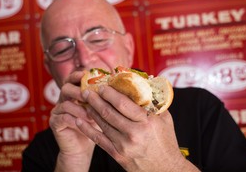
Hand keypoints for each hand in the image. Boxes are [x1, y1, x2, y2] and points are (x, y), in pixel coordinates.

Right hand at [49, 71, 95, 171]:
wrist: (82, 147)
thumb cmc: (94, 126)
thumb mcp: (100, 110)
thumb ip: (103, 98)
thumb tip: (118, 86)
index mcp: (73, 93)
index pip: (73, 79)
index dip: (79, 75)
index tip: (88, 75)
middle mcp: (63, 99)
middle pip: (65, 88)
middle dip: (78, 91)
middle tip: (88, 95)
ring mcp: (57, 111)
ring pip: (65, 104)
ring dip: (79, 108)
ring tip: (91, 114)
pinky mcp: (54, 123)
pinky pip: (62, 118)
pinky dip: (75, 119)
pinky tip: (85, 123)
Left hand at [76, 85, 199, 171]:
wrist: (166, 169)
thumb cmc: (166, 141)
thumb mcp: (165, 119)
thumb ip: (154, 101)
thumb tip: (144, 82)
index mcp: (147, 121)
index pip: (122, 103)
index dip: (109, 93)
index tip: (102, 86)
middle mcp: (134, 133)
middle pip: (109, 112)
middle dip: (95, 99)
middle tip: (87, 91)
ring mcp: (124, 145)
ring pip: (102, 123)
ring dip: (91, 111)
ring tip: (85, 102)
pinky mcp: (117, 154)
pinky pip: (98, 140)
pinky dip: (87, 129)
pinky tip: (78, 121)